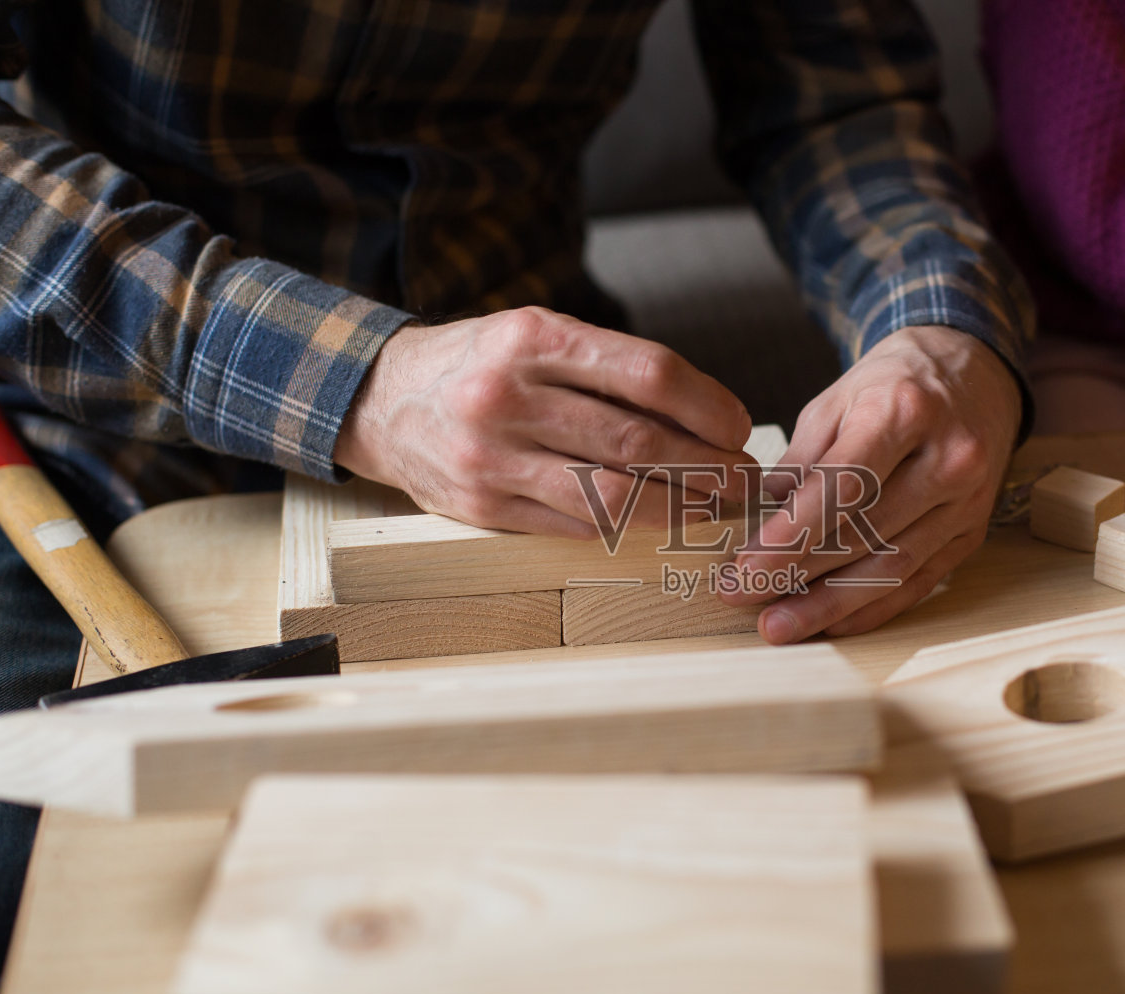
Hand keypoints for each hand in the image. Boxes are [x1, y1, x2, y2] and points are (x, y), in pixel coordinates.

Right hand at [334, 307, 756, 536]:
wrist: (381, 400)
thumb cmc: (482, 364)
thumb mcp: (536, 335)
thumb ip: (609, 368)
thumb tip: (708, 416)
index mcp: (533, 338)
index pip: (647, 374)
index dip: (707, 405)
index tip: (737, 426)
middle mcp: (508, 395)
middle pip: (636, 442)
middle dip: (707, 467)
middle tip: (743, 478)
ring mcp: (491, 457)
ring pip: (609, 496)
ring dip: (676, 507)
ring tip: (712, 506)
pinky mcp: (482, 507)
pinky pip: (573, 525)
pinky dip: (625, 527)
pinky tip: (657, 522)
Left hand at [722, 326, 1022, 642]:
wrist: (975, 377)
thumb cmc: (894, 386)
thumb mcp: (837, 401)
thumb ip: (801, 461)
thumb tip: (762, 520)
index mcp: (906, 412)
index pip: (846, 484)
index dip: (796, 530)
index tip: (750, 562)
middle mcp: (948, 459)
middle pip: (866, 531)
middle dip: (796, 572)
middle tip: (741, 594)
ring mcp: (966, 502)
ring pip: (891, 566)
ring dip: (828, 604)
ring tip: (777, 624)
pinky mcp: (971, 533)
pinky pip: (917, 582)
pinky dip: (870, 608)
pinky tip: (827, 622)